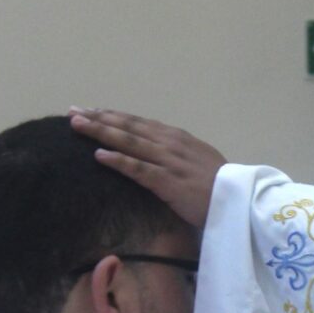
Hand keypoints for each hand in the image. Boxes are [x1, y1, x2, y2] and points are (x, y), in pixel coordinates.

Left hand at [70, 109, 225, 227]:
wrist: (240, 201)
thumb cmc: (221, 187)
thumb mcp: (197, 163)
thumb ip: (177, 157)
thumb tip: (158, 156)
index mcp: (177, 138)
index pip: (139, 123)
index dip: (114, 115)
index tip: (92, 111)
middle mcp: (170, 143)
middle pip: (128, 126)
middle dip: (99, 117)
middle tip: (73, 111)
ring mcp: (169, 161)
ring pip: (129, 141)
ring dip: (101, 131)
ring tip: (77, 125)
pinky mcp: (169, 181)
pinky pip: (138, 168)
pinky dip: (118, 160)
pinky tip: (98, 155)